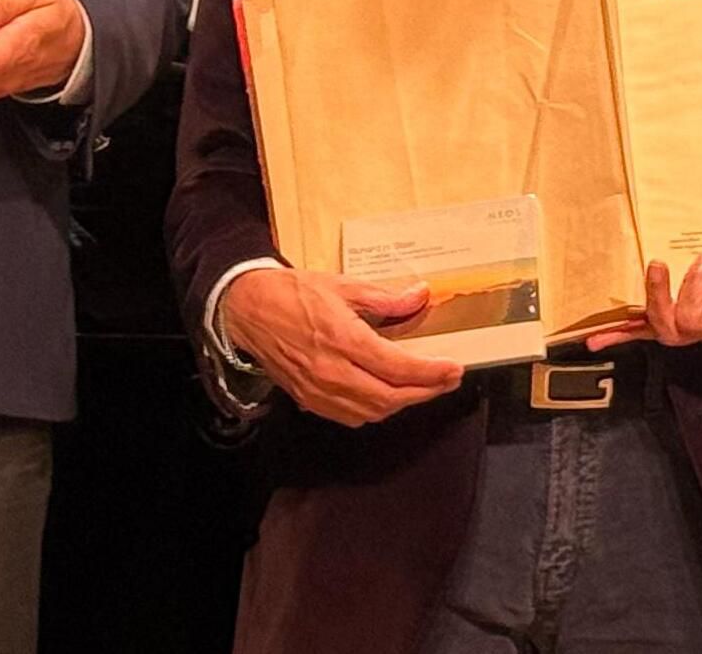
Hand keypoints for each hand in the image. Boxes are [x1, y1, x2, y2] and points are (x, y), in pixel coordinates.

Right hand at [220, 265, 464, 427]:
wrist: (248, 309)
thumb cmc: (294, 293)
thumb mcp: (343, 285)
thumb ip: (385, 297)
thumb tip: (419, 296)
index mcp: (343, 339)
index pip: (398, 367)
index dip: (431, 372)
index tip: (453, 369)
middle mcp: (332, 372)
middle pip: (390, 397)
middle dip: (425, 392)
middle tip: (446, 379)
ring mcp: (319, 391)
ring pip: (373, 411)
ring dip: (402, 403)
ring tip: (423, 387)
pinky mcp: (308, 400)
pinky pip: (351, 416)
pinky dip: (376, 410)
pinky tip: (388, 396)